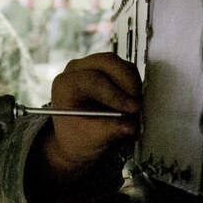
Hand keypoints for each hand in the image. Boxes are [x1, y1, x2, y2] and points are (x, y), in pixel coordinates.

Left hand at [39, 52, 141, 180]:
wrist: (77, 136)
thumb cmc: (77, 136)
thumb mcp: (90, 139)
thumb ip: (110, 130)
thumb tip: (129, 125)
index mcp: (65, 84)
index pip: (93, 80)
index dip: (115, 94)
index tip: (131, 109)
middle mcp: (77, 70)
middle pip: (108, 63)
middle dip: (128, 83)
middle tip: (138, 106)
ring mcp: (93, 66)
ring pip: (120, 64)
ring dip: (133, 84)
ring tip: (135, 107)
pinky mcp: (107, 70)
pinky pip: (126, 70)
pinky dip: (134, 85)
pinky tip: (132, 102)